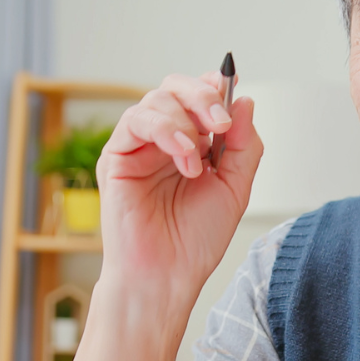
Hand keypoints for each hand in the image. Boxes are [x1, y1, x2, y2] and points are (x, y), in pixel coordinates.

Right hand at [97, 72, 261, 307]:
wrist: (167, 276)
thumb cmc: (194, 241)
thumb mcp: (234, 188)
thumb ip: (243, 145)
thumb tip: (243, 101)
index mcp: (190, 144)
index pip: (198, 97)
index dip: (214, 86)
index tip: (231, 84)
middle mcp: (162, 141)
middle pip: (175, 88)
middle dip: (202, 96)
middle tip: (220, 122)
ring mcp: (138, 147)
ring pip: (156, 100)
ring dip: (185, 122)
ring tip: (197, 161)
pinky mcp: (116, 157)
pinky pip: (135, 121)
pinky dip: (165, 130)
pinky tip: (183, 158)